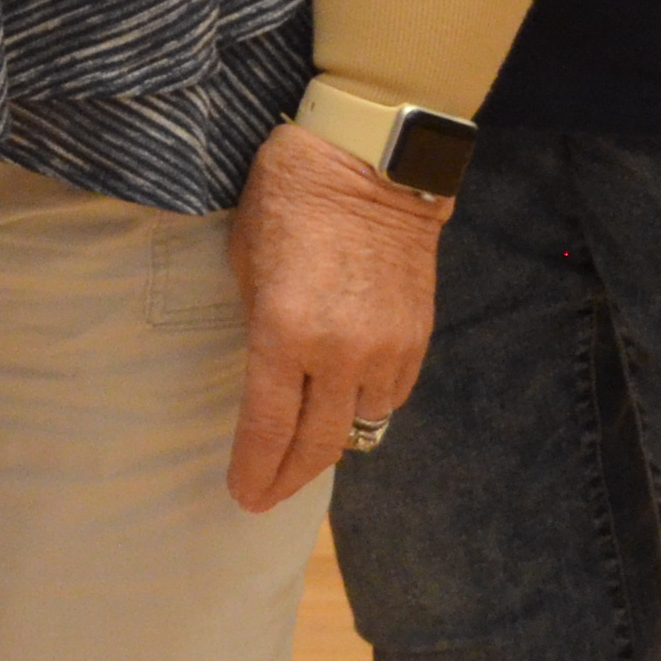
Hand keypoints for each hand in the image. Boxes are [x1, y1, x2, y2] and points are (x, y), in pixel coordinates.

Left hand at [227, 123, 445, 509]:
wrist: (370, 163)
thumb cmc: (289, 198)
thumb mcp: (246, 259)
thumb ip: (257, 323)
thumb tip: (266, 366)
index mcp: (286, 332)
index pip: (268, 427)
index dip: (254, 468)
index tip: (242, 494)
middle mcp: (341, 352)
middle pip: (318, 445)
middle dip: (287, 479)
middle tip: (265, 497)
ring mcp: (386, 349)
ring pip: (359, 424)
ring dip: (329, 441)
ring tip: (302, 451)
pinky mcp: (417, 338)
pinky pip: (388, 396)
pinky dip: (364, 407)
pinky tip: (343, 405)